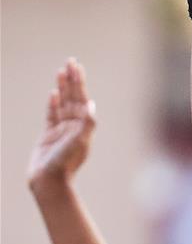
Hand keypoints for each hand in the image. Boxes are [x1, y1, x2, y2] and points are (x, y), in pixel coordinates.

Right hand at [28, 58, 95, 189]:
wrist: (49, 181)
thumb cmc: (65, 163)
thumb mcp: (80, 142)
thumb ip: (87, 123)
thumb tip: (91, 104)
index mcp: (83, 127)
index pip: (82, 99)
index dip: (79, 82)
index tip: (77, 67)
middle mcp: (74, 127)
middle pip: (73, 98)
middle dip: (73, 80)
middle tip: (70, 62)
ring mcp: (61, 131)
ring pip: (62, 104)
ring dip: (63, 88)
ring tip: (62, 72)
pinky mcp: (49, 136)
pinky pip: (51, 116)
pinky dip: (53, 104)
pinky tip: (54, 94)